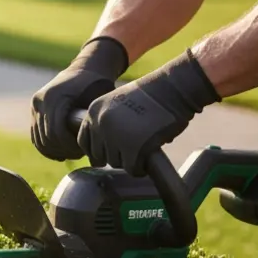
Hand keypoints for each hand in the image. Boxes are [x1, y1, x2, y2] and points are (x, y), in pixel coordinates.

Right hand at [31, 37, 128, 160]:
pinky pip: (35, 136)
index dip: (69, 146)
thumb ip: (93, 116)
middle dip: (63, 150)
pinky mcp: (34, 110)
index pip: (56, 131)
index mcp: (54, 97)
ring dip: (55, 150)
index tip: (83, 150)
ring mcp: (35, 106)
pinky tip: (61, 153)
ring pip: (39, 139)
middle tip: (80, 154)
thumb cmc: (97, 84)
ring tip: (72, 153)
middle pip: (46, 137)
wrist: (84, 69)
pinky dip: (46, 147)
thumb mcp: (99, 96)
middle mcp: (40, 101)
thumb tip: (96, 140)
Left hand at [77, 49, 221, 175]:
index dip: (97, 150)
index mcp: (94, 111)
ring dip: (128, 162)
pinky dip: (140, 169)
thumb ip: (106, 124)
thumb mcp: (117, 104)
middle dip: (114, 156)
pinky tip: (147, 161)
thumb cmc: (151, 96)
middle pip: (98, 155)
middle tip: (130, 152)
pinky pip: (131, 168)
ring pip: (115, 163)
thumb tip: (97, 157)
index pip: (83, 142)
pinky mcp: (133, 147)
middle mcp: (100, 123)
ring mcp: (115, 136)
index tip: (109, 152)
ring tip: (141, 154)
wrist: (173, 88)